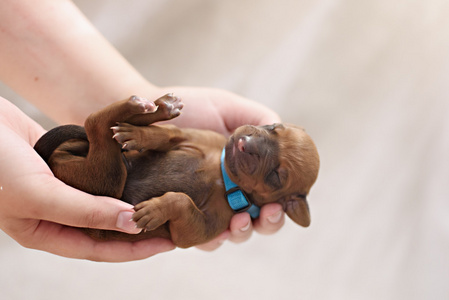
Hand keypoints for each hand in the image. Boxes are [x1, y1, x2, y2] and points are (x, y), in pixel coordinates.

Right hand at [0, 98, 174, 261]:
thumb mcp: (40, 194)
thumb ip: (85, 212)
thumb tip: (131, 224)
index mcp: (46, 233)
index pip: (100, 249)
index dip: (135, 249)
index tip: (168, 243)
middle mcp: (57, 213)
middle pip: (106, 226)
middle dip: (138, 226)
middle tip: (171, 220)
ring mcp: (62, 187)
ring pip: (103, 199)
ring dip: (130, 197)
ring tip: (161, 195)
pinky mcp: (65, 163)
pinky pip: (97, 173)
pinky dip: (118, 172)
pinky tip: (139, 167)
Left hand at [149, 87, 284, 250]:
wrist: (151, 113)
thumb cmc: (192, 109)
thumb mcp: (229, 108)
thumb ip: (260, 118)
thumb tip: (284, 134)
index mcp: (246, 172)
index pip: (271, 197)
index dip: (279, 205)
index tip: (278, 203)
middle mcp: (230, 193)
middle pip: (258, 221)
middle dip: (267, 223)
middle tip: (267, 213)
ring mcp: (207, 206)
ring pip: (232, 233)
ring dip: (242, 232)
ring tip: (240, 221)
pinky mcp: (182, 215)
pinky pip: (201, 237)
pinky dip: (211, 239)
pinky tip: (215, 231)